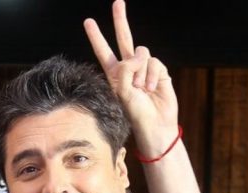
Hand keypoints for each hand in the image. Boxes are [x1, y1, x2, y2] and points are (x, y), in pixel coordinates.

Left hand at [84, 0, 178, 153]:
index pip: (103, 51)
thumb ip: (125, 71)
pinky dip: (152, 75)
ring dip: (140, 72)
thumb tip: (136, 55)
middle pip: (124, 39)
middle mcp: (129, 68)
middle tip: (118, 2)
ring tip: (141, 89)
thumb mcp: (123, 92)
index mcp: (114, 74)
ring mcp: (144, 68)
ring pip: (141, 53)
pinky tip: (151, 89)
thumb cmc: (134, 113)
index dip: (96, 37)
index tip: (88, 21)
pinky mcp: (159, 70)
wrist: (155, 124)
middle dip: (120, 20)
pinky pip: (154, 62)